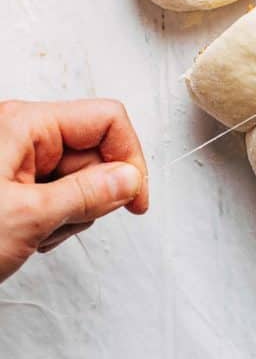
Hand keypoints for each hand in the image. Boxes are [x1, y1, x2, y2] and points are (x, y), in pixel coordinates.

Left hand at [0, 100, 148, 281]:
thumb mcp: (27, 217)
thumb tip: (129, 179)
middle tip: (62, 220)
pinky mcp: (17, 190)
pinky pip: (60, 201)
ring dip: (72, 215)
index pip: (106, 120)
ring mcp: (20, 165)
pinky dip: (55, 224)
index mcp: (25, 125)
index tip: (135, 200)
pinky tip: (29, 238)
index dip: (129, 158)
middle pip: (96, 153)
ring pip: (81, 182)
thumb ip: (87, 194)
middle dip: (93, 195)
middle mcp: (24, 137)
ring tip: (37, 232)